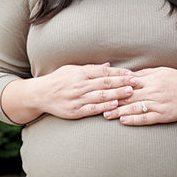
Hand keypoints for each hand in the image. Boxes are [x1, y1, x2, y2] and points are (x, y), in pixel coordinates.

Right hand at [2, 63, 133, 122]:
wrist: (39, 94)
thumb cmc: (57, 80)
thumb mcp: (71, 69)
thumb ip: (90, 69)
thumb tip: (108, 65)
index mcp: (80, 73)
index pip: (103, 72)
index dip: (119, 73)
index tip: (132, 74)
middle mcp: (79, 85)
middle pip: (104, 83)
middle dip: (122, 83)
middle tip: (137, 83)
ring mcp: (77, 98)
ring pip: (100, 96)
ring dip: (117, 94)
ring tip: (130, 93)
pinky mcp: (75, 111)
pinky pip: (92, 108)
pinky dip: (104, 106)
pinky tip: (114, 105)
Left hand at [104, 67, 176, 124]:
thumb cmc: (176, 79)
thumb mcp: (159, 71)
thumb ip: (142, 74)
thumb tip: (125, 74)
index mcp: (150, 79)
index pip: (127, 83)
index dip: (113, 87)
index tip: (100, 89)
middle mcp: (152, 91)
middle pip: (128, 97)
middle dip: (112, 101)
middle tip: (97, 105)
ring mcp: (158, 104)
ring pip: (134, 108)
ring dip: (119, 112)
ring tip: (106, 115)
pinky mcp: (163, 115)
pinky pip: (146, 118)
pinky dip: (134, 120)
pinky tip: (124, 121)